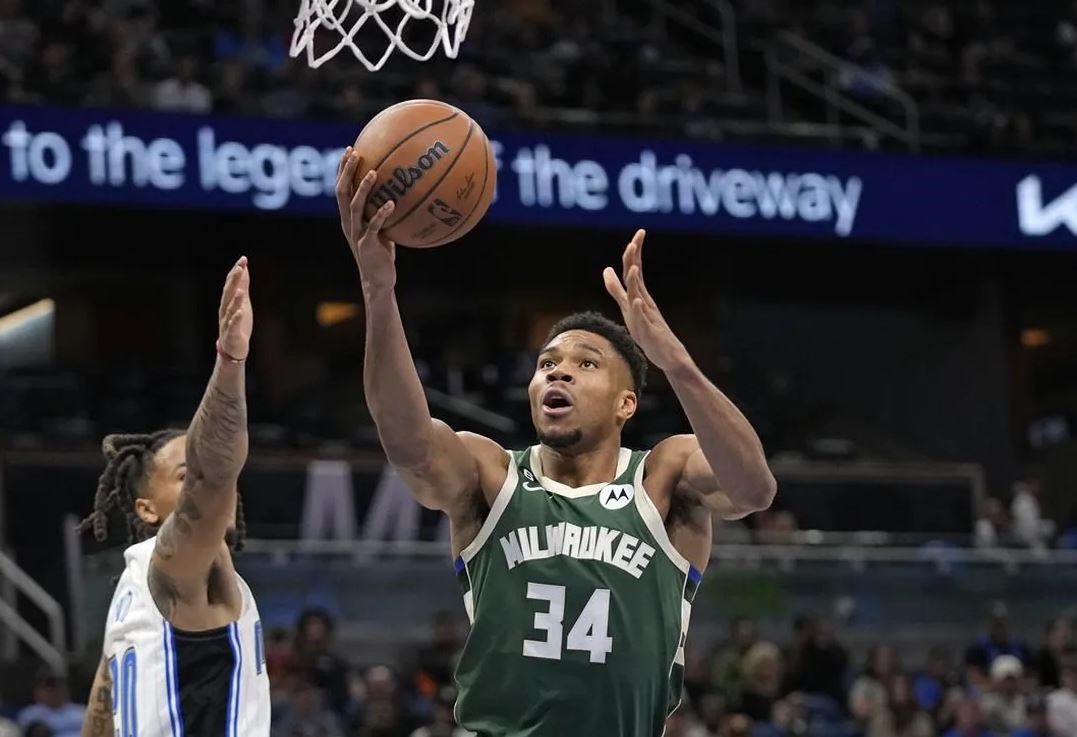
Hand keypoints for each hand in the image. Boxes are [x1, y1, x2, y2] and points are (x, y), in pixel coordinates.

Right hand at [218, 256, 251, 360]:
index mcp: (227, 302)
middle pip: (228, 293)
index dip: (236, 272)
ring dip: (235, 299)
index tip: (243, 259)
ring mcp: (227, 322)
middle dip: (233, 280)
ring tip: (241, 290)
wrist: (233, 348)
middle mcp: (225, 310)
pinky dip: (236, 318)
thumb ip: (242, 285)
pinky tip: (240, 312)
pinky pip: (233, 325)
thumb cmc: (238, 323)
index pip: (230, 284)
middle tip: (239, 267)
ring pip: (230, 309)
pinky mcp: (231, 334)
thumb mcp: (242, 302)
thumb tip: (244, 268)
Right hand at [335, 146, 396, 293]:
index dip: (343, 169)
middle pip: (342, 192)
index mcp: (349, 217)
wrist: (378, 280)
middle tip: (355, 152)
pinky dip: (381, 214)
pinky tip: (392, 203)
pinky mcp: (367, 245)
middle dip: (347, 171)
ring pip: (355, 206)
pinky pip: (374, 226)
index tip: (351, 149)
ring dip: (363, 188)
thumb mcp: (383, 229)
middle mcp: (348, 223)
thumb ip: (385, 211)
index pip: (341, 188)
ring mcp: (356, 234)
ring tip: (373, 172)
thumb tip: (402, 191)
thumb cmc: (382, 253)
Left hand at [603, 229, 687, 371]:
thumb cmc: (648, 330)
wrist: (670, 356)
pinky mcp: (649, 332)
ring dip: (634, 282)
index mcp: (639, 295)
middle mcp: (643, 302)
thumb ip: (617, 288)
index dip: (634, 252)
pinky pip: (643, 320)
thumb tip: (606, 270)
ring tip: (632, 268)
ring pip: (638, 296)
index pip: (635, 269)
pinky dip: (638, 310)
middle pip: (636, 277)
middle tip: (636, 239)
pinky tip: (636, 301)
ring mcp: (646, 317)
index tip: (640, 232)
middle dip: (634, 258)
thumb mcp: (628, 306)